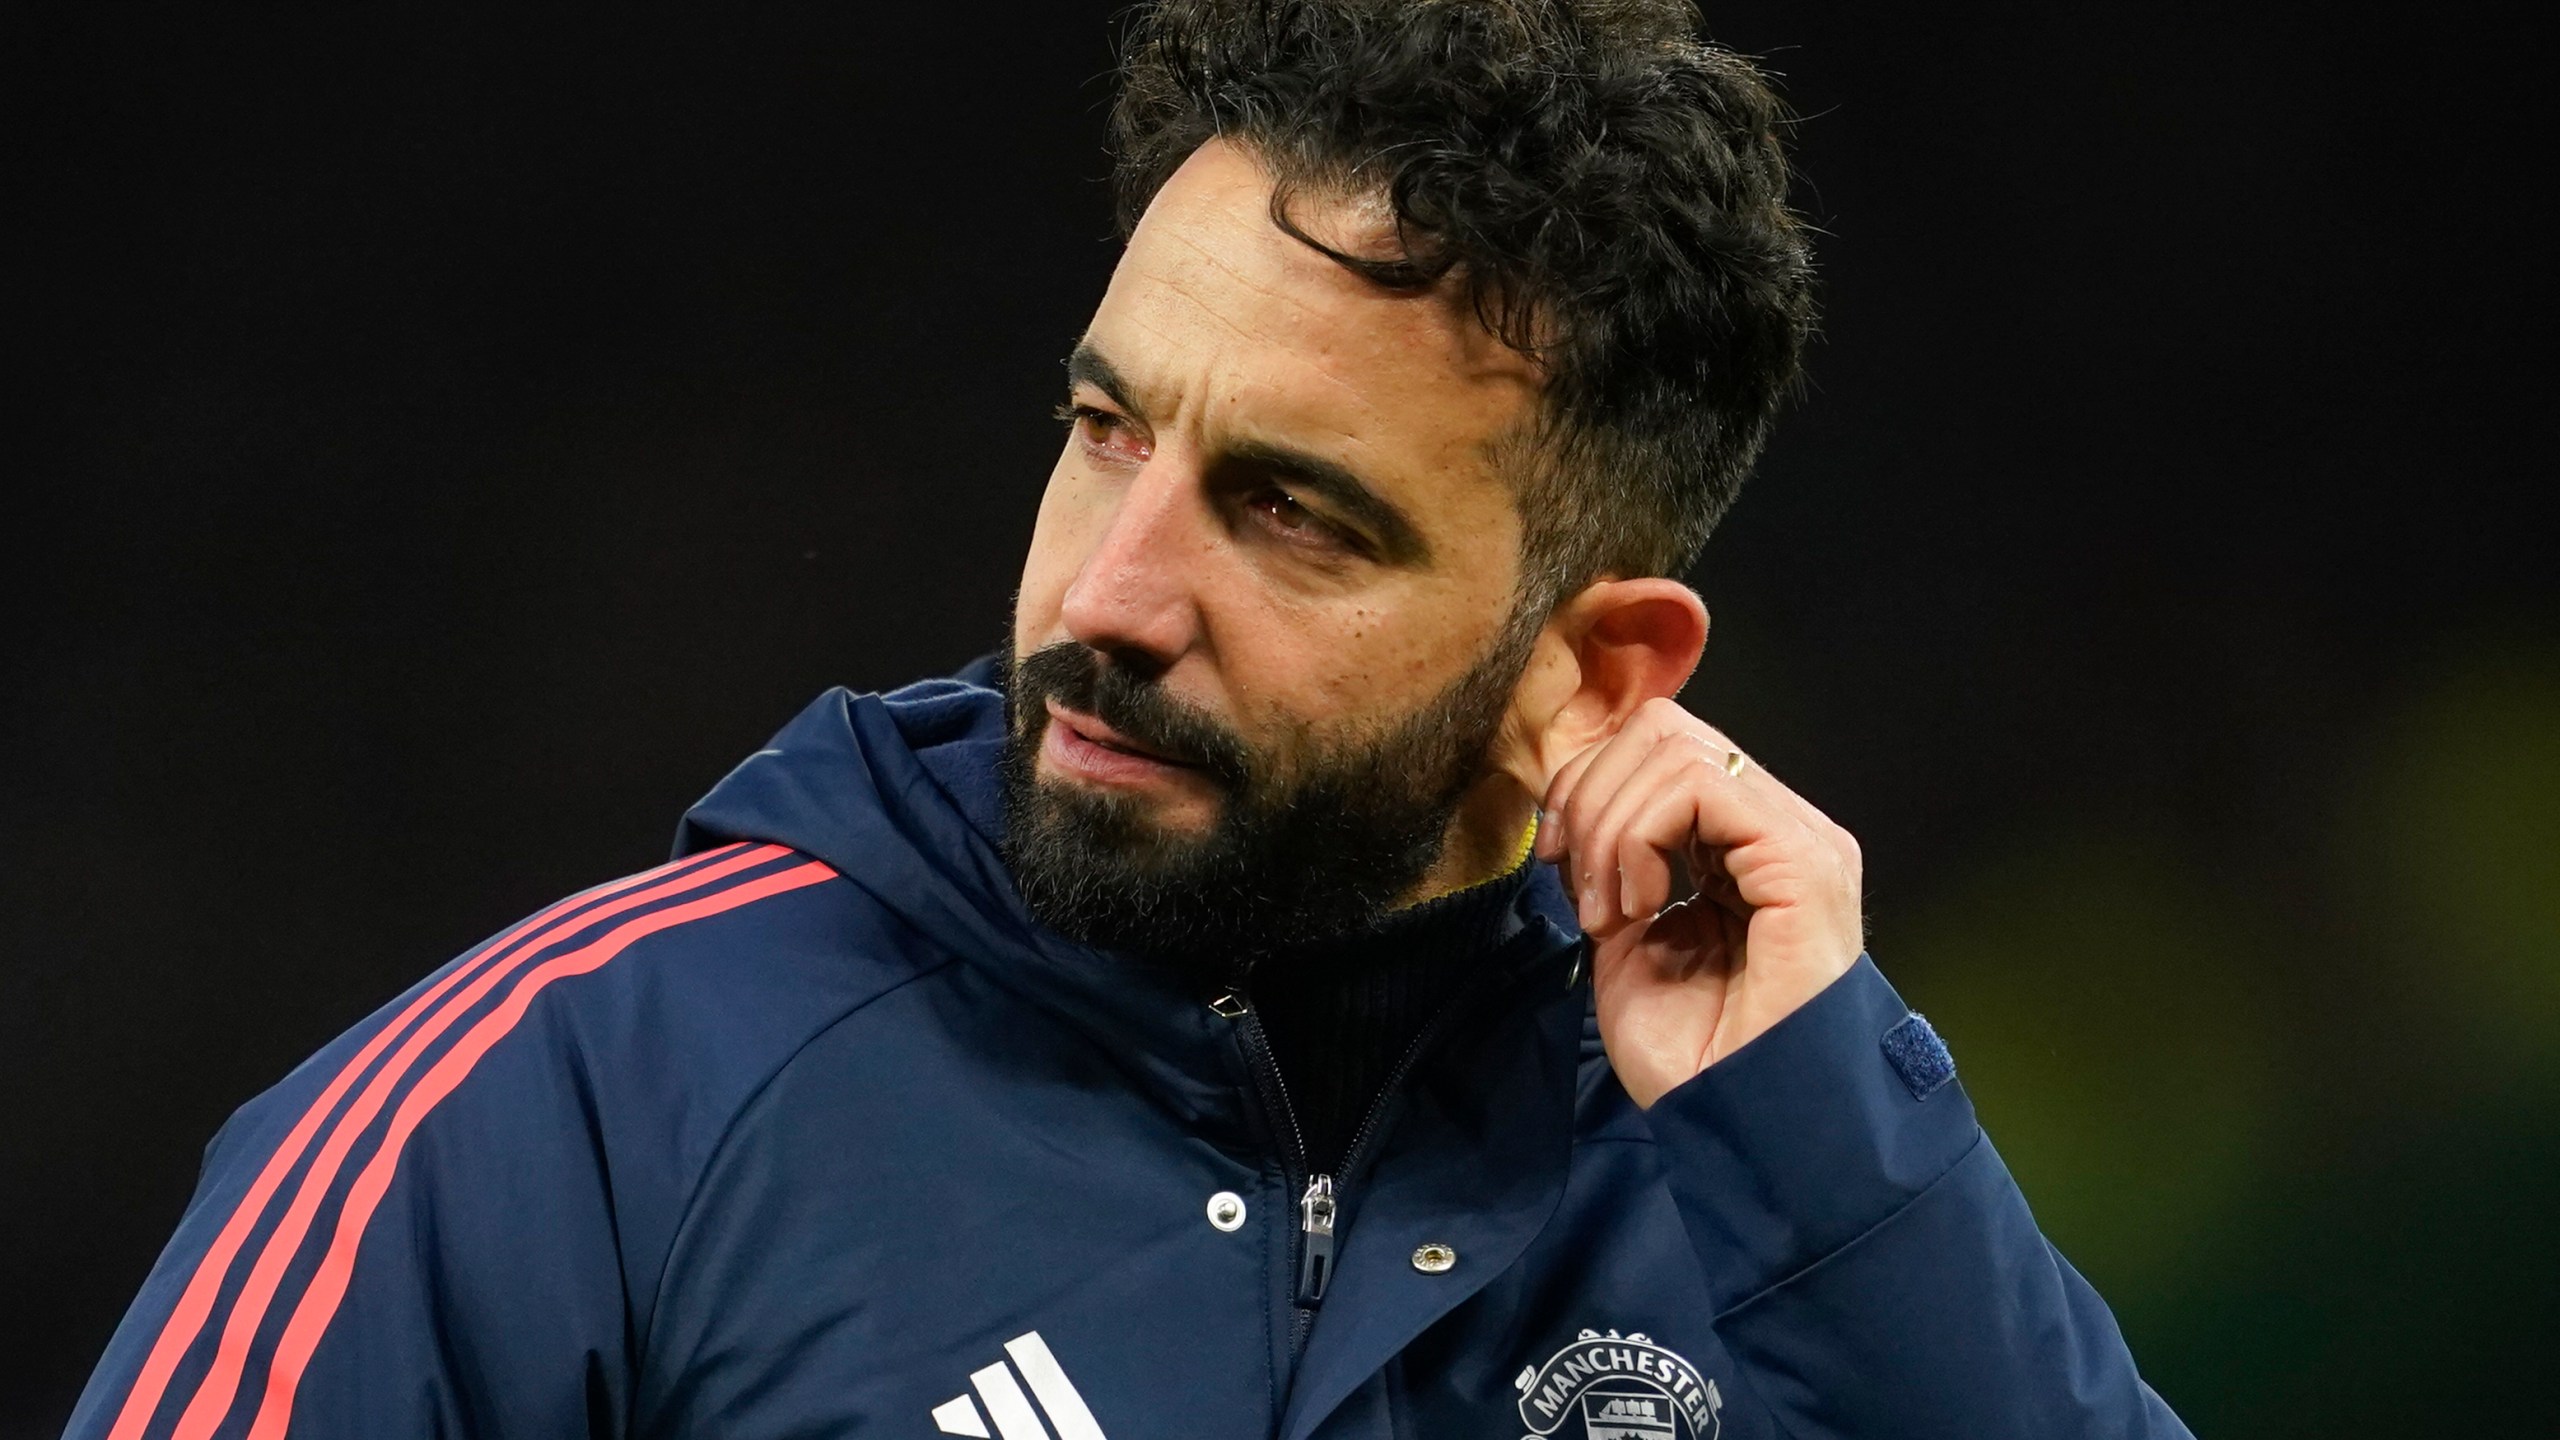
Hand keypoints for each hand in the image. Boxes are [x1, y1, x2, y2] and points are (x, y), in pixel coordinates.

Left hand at [1534, 697, 1864, 1107]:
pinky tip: (1639, 906)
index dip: (1585, 787)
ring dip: (1611, 827)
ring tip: (1613, 911)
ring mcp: (1797, 837)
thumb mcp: (1627, 939)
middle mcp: (1777, 826)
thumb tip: (1568, 808)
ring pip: (1672, 748)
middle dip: (1590, 797)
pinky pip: (1700, 786)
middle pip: (1659, 729)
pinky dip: (1641, 837)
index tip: (1554, 865)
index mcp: (1740, 840)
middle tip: (1581, 889)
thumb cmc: (1694, 1054)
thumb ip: (1612, 865)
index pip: (1653, 747)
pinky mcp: (1801, 859)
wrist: (1743, 1122)